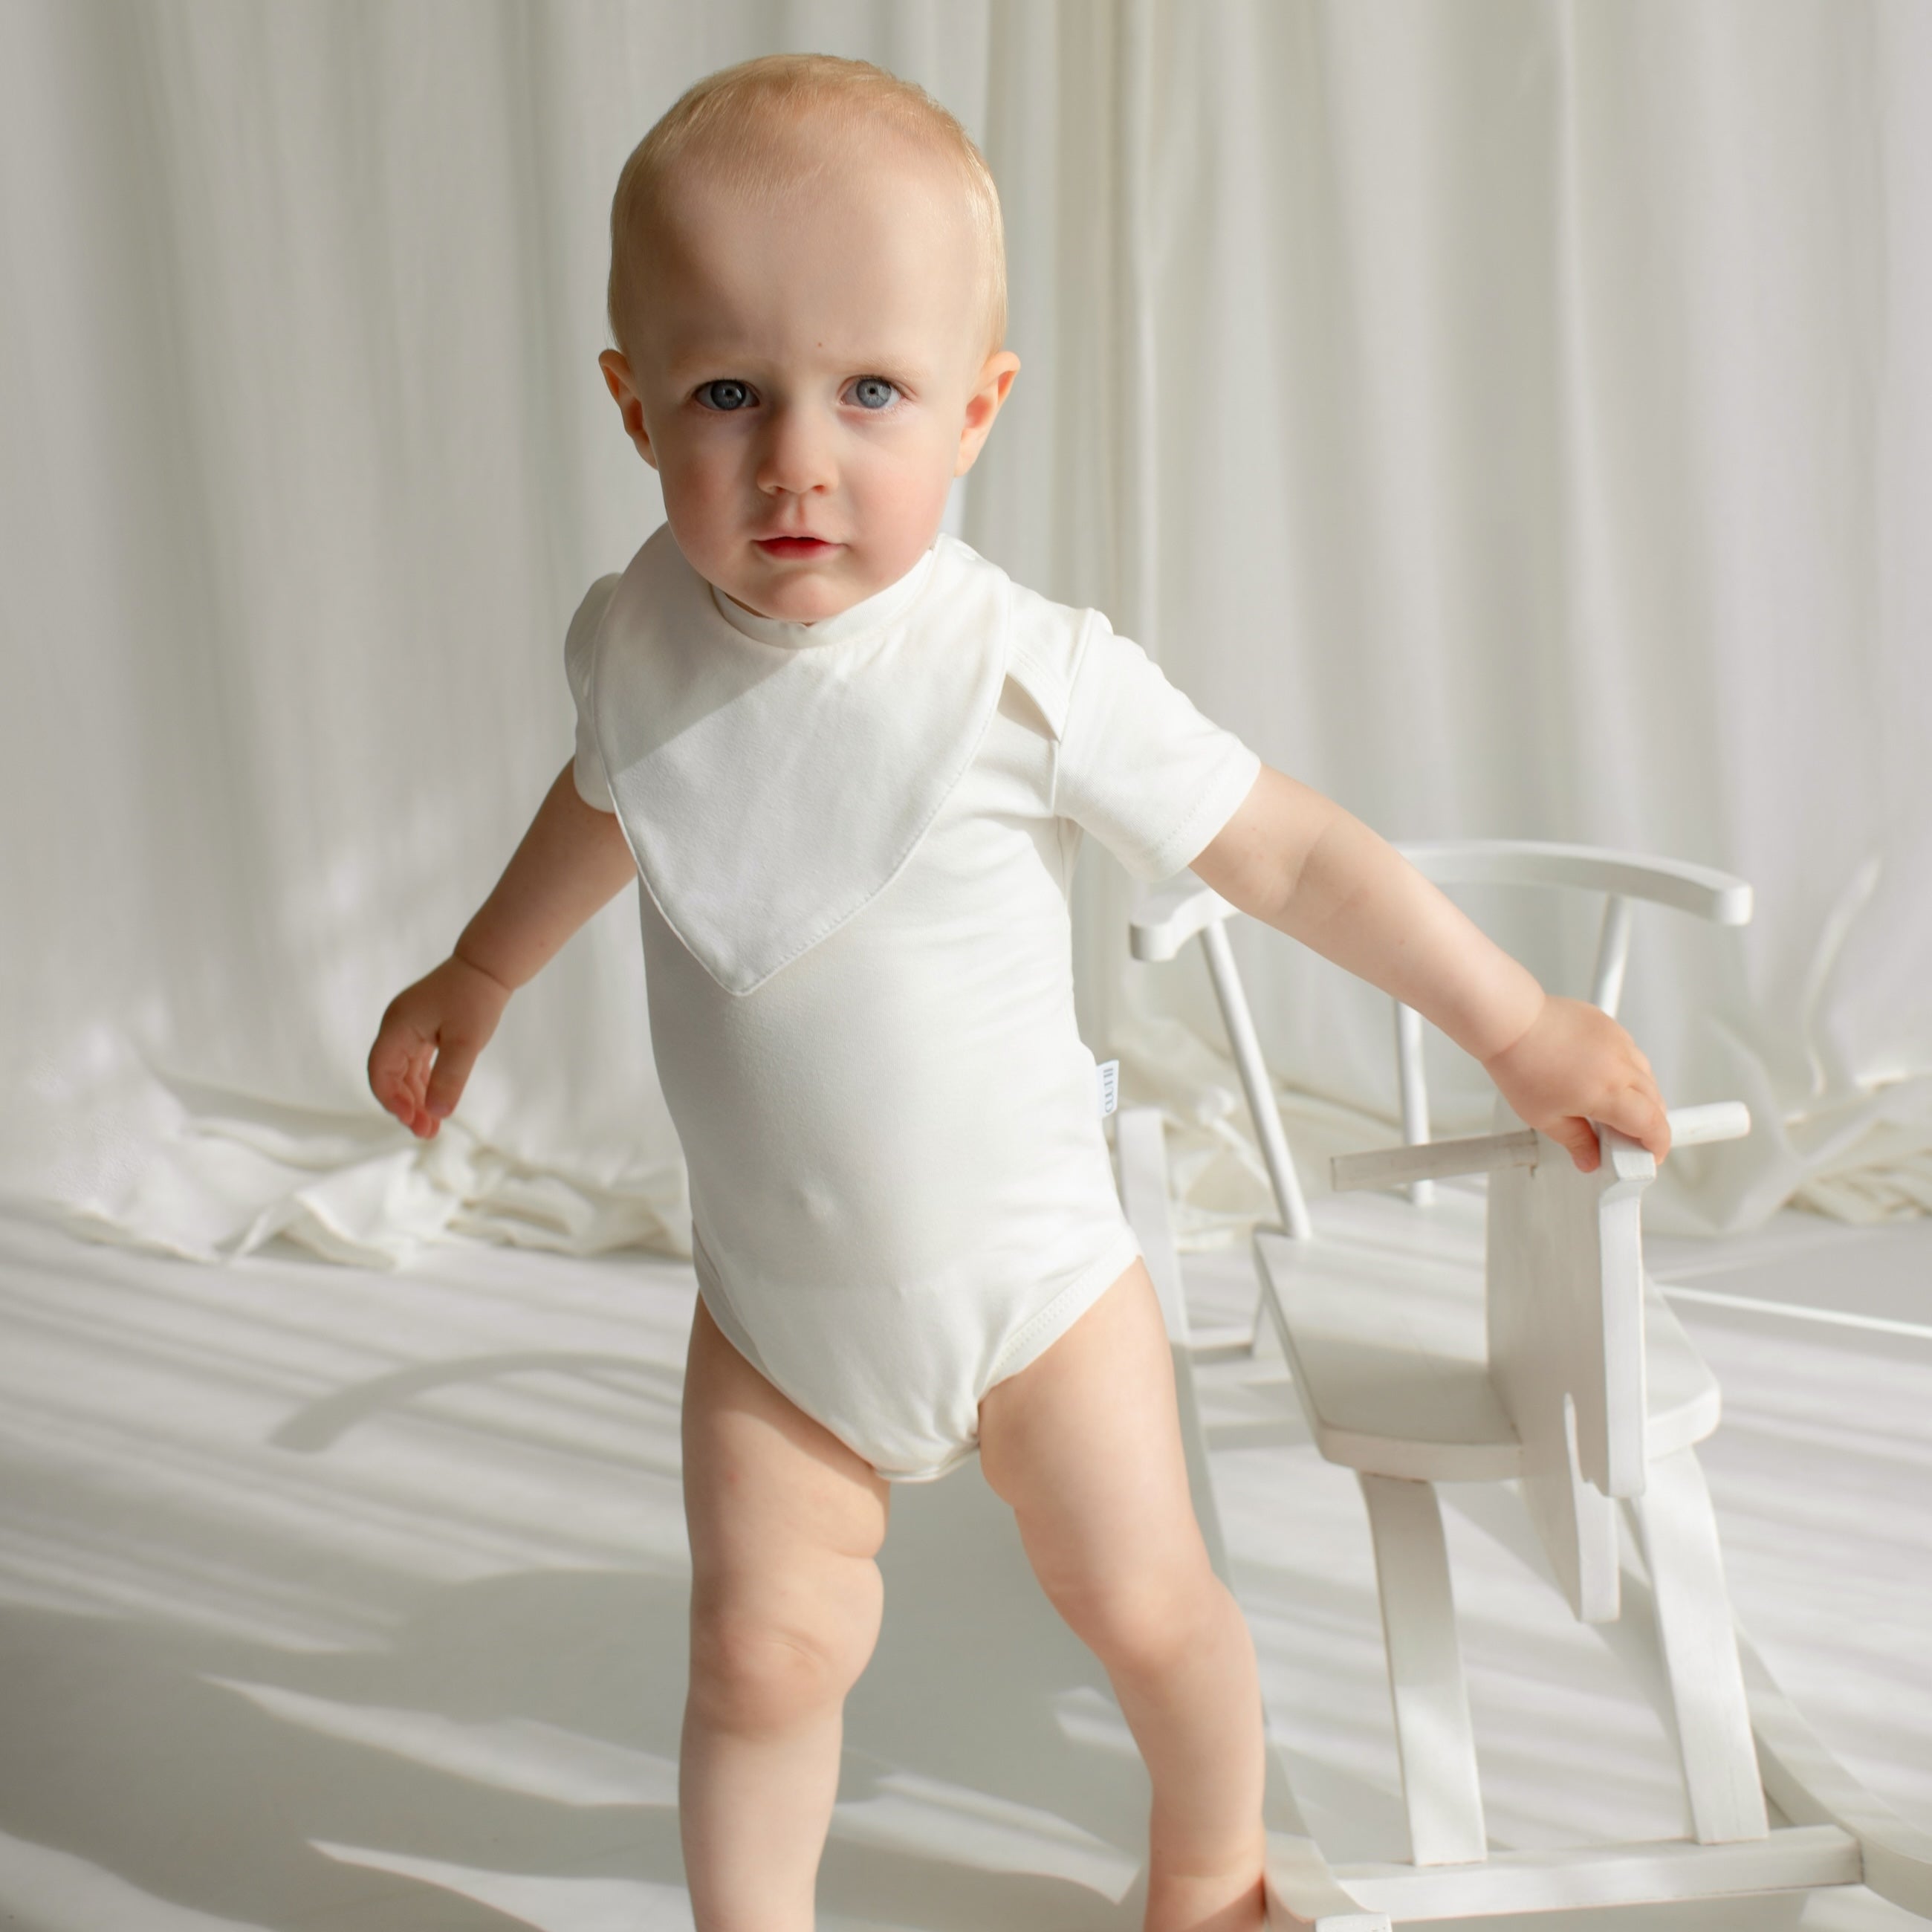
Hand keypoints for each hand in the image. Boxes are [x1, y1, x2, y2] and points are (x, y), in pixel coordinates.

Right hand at [367, 952, 511, 1139]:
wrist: (488, 967)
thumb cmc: (476, 998)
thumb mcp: (466, 1041)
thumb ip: (450, 1076)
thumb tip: (438, 1113)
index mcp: (398, 1025)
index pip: (380, 1070)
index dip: (391, 1099)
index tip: (411, 1121)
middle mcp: (397, 1027)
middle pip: (390, 1075)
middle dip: (405, 1106)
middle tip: (426, 1133)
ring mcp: (409, 1028)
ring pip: (404, 1072)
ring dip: (415, 1099)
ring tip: (431, 1128)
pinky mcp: (422, 1030)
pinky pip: (416, 1064)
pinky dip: (424, 1085)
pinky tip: (434, 1107)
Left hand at [1480, 995, 1669, 1172]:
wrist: (1511, 1021)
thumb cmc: (1520, 1063)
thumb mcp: (1545, 1117)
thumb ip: (1576, 1142)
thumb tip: (1590, 1159)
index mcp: (1609, 1092)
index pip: (1653, 1125)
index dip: (1657, 1146)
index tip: (1650, 1156)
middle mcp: (1621, 1065)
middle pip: (1656, 1102)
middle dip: (1650, 1124)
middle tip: (1626, 1138)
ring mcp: (1618, 1042)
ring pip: (1647, 1076)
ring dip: (1641, 1097)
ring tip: (1612, 1109)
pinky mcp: (1610, 1026)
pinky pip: (1632, 1053)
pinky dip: (1628, 1071)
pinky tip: (1605, 1078)